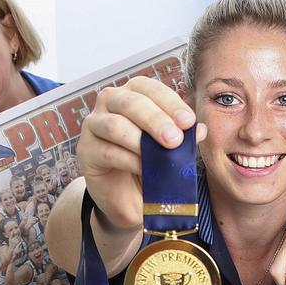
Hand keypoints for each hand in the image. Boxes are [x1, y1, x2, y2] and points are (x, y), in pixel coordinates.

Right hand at [77, 76, 200, 229]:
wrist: (126, 196)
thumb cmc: (147, 162)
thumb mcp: (169, 149)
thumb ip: (183, 137)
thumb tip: (200, 130)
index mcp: (132, 93)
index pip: (149, 88)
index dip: (169, 103)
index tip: (188, 121)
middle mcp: (110, 103)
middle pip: (130, 102)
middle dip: (155, 119)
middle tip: (175, 139)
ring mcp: (94, 125)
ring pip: (114, 125)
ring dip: (140, 140)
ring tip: (161, 154)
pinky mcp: (86, 151)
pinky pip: (107, 151)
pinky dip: (129, 160)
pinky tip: (144, 169)